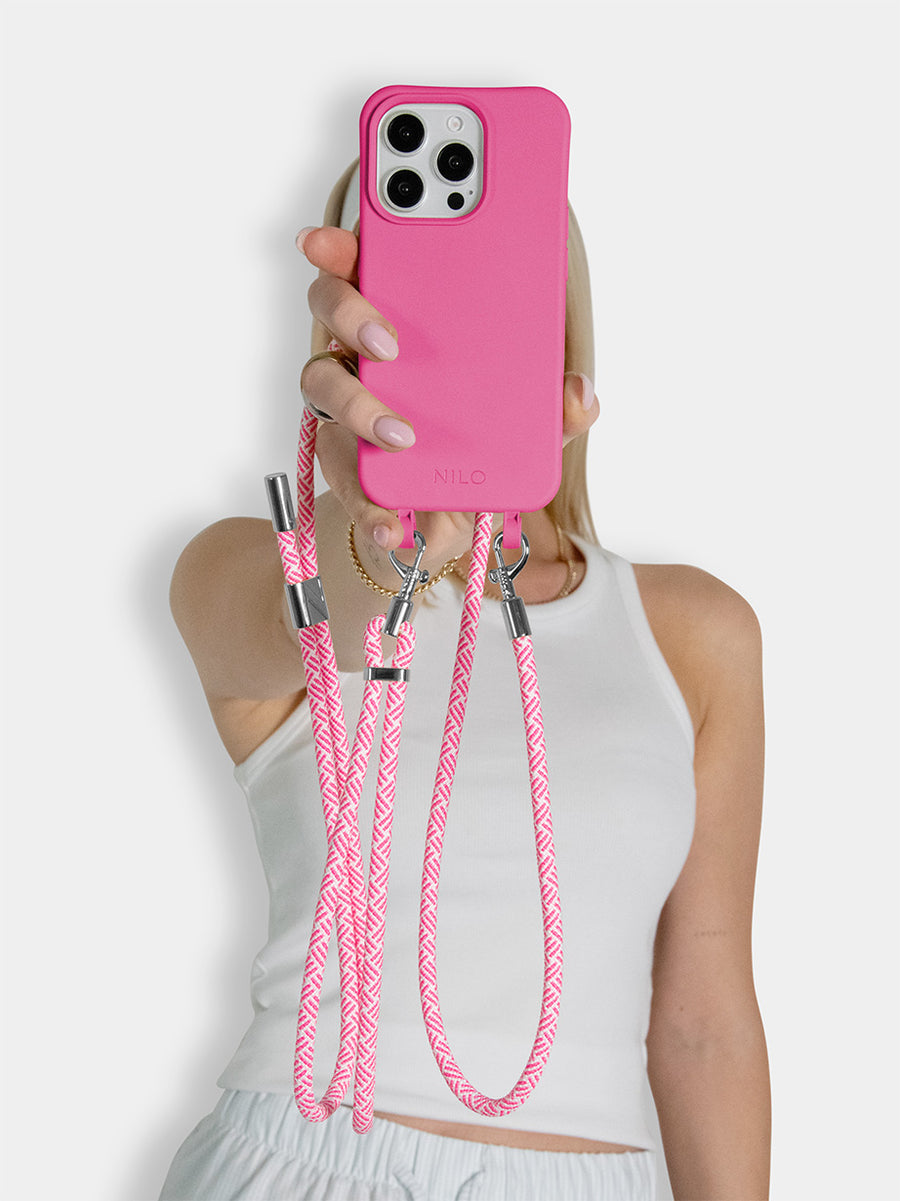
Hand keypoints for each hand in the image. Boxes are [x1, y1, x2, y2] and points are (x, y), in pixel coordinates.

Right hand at [297, 225, 597, 566]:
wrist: (453, 519)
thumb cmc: (482, 446)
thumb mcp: (531, 426)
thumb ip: (555, 409)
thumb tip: (579, 393)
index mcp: (409, 319)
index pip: (369, 264)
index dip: (342, 245)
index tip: (328, 237)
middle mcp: (366, 354)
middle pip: (331, 308)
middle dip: (350, 312)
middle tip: (389, 340)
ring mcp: (347, 408)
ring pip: (322, 384)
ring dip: (359, 405)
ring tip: (401, 434)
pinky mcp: (345, 467)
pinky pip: (345, 478)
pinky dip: (369, 505)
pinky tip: (394, 527)